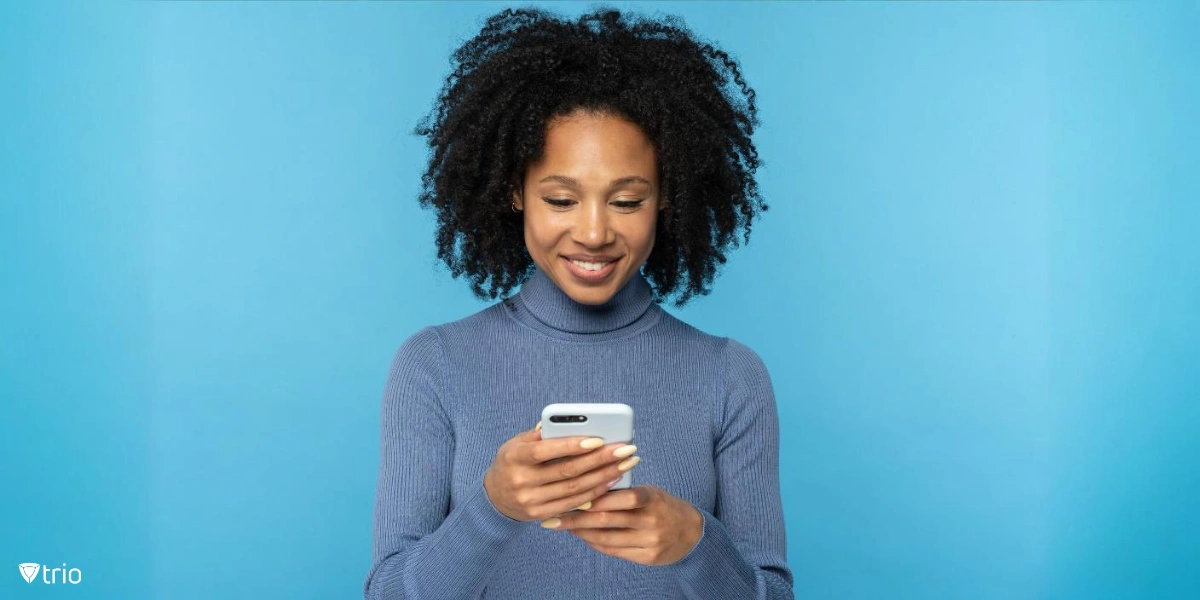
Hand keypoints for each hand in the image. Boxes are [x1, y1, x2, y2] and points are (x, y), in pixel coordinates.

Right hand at [483, 422, 640, 521]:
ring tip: (625, 464)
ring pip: (575, 489)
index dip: (574, 445)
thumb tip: (574, 423)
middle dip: (601, 460)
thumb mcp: (517, 443)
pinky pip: (572, 504)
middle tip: (626, 450)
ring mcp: (531, 501)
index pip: (547, 450)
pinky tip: (610, 481)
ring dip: (604, 477)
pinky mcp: (540, 515)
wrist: (494, 497)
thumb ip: (542, 434)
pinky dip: (594, 493)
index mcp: (515, 457)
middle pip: (568, 471)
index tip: (600, 439)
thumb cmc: (512, 462)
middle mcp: (522, 481)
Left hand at [540, 485, 703, 565]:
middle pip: (607, 519)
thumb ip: (623, 490)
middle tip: (553, 516)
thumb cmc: (662, 506)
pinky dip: (595, 543)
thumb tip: (586, 486)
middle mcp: (651, 521)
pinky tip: (582, 536)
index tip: (568, 496)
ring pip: (607, 537)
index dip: (592, 497)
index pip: (619, 497)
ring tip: (562, 525)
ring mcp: (650, 542)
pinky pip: (614, 550)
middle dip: (576, 518)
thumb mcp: (649, 491)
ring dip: (581, 532)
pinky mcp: (648, 558)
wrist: (691, 533)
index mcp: (652, 498)